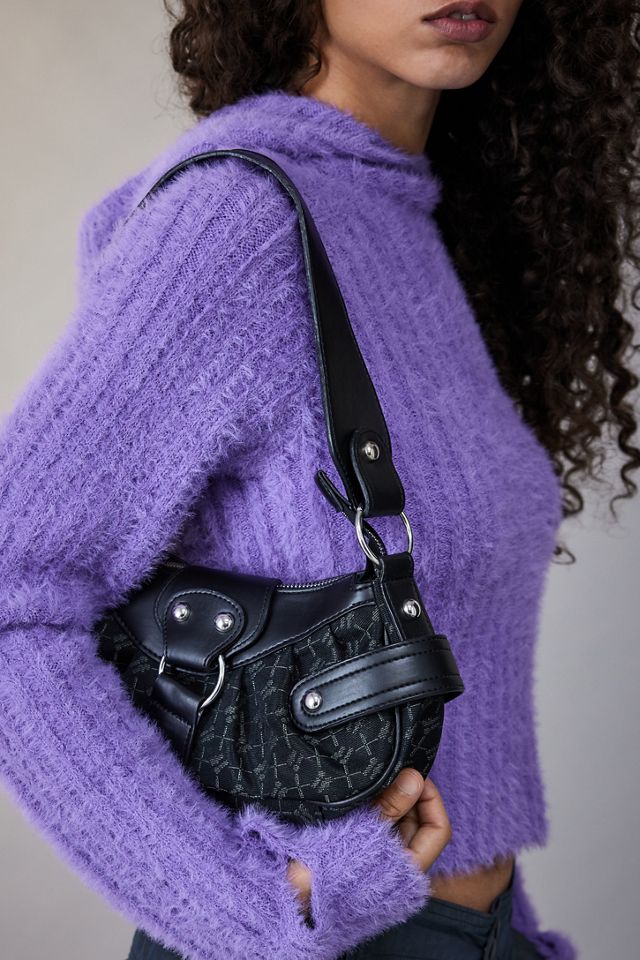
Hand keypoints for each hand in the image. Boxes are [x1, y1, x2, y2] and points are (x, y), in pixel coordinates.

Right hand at [286, 768, 450, 915]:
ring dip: (391, 802)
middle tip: (390, 771)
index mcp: (408, 869)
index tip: (413, 774)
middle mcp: (400, 870)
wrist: (290, 897)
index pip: (439, 829)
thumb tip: (415, 777)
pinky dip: (376, 813)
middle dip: (410, 796)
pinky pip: (380, 831)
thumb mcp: (361, 830)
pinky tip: (361, 799)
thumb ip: (391, 805)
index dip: (431, 799)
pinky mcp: (364, 861)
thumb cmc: (327, 867)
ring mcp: (382, 867)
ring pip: (399, 826)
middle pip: (420, 825)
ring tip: (373, 783)